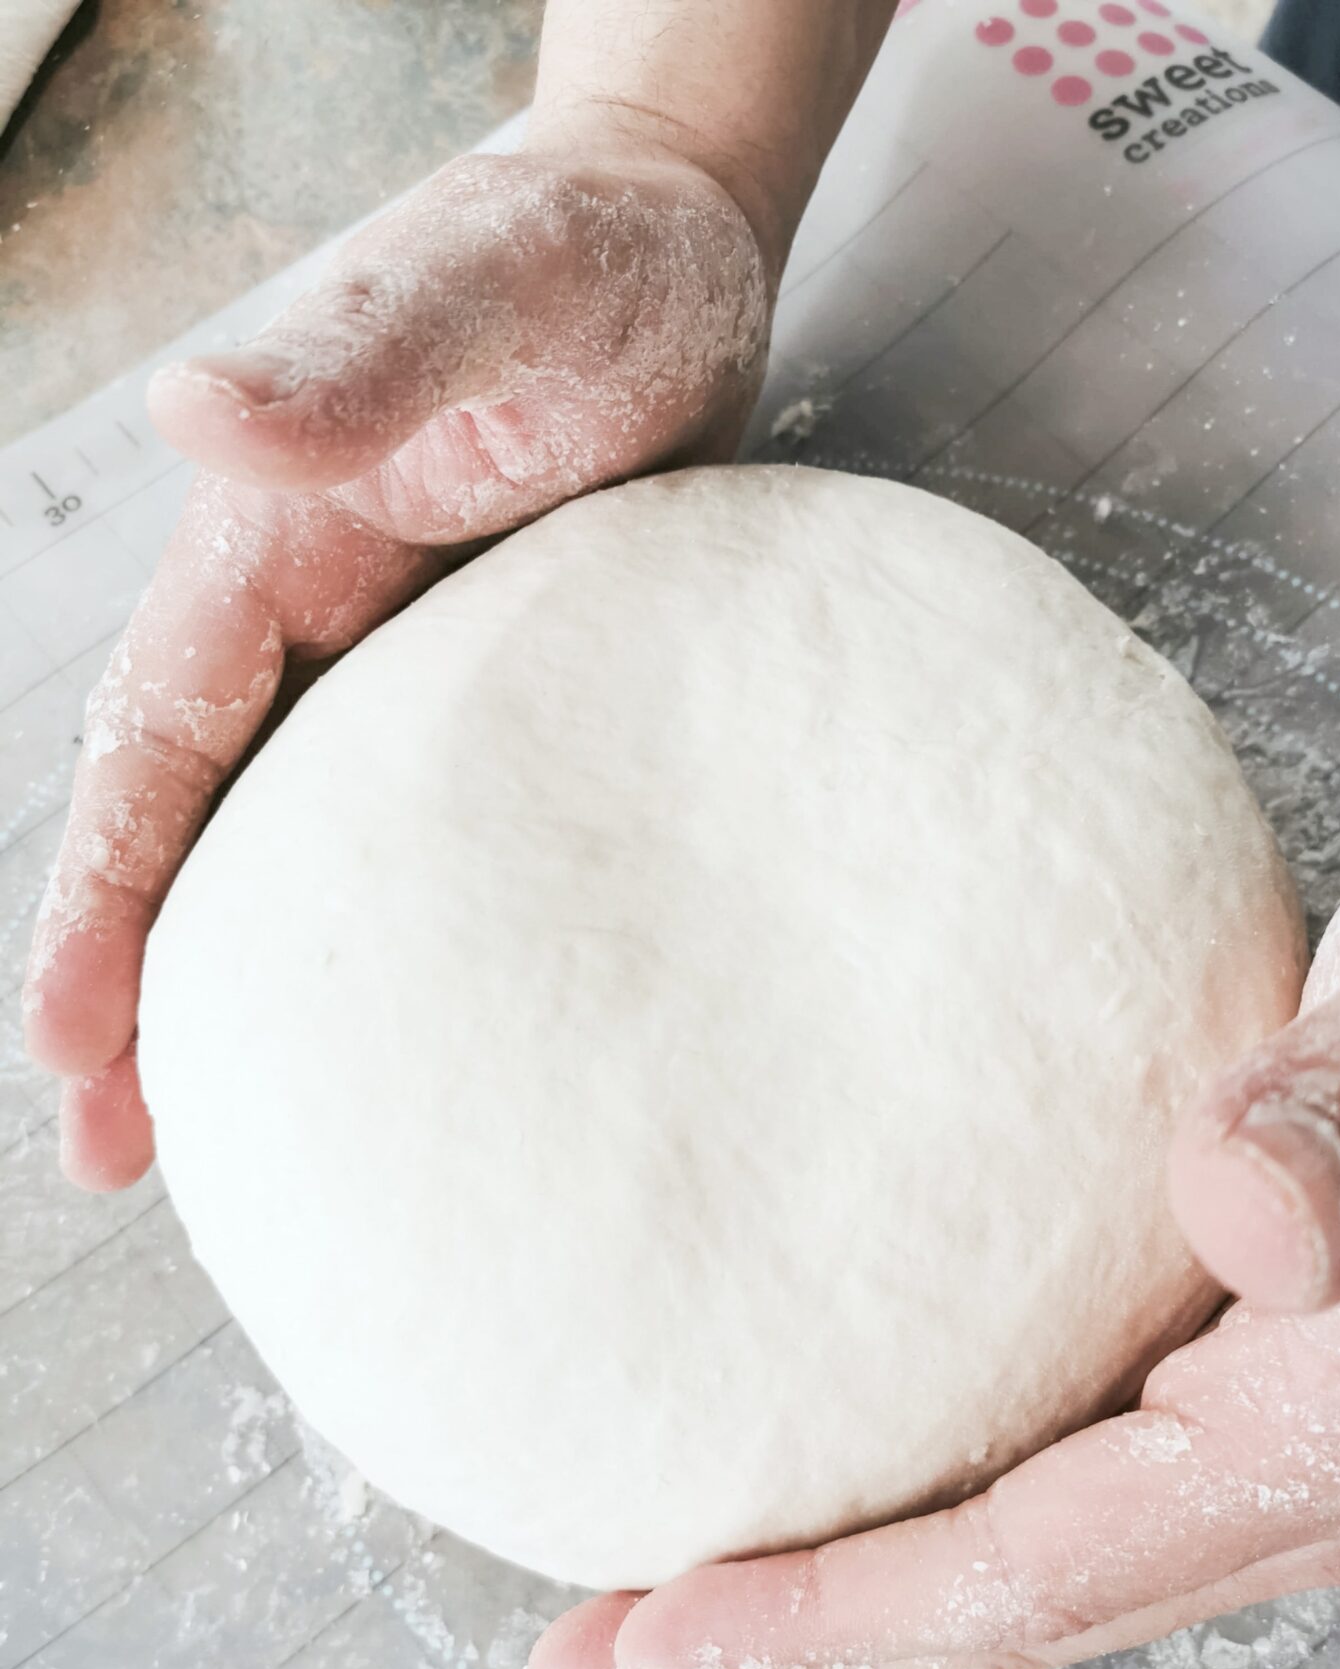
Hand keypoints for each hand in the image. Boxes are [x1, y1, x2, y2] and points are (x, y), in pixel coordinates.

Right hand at [24, 144, 768, 1188]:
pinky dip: (376, 926)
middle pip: (193, 822)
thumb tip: (194, 410)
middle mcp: (307, 617)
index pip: (160, 742)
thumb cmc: (591, 258)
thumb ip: (361, 350)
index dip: (107, 894)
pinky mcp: (486, 690)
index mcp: (273, 544)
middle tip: (113, 1154)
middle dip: (140, 984)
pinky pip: (408, 827)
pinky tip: (403, 1014)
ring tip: (233, 1138)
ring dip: (251, 980)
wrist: (680, 253)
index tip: (69, 1042)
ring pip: (289, 840)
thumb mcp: (491, 284)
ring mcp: (392, 660)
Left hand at [528, 814, 1339, 1668]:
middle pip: (996, 1615)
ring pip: (1015, 1573)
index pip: (1028, 1578)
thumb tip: (1245, 1208)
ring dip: (832, 1595)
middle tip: (583, 1651)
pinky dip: (911, 1516)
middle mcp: (1299, 1484)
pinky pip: (1045, 1495)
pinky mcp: (1241, 1393)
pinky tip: (817, 1473)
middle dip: (783, 1643)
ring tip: (655, 1593)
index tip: (638, 1636)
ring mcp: (1271, 1452)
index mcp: (1336, 1434)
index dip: (825, 1619)